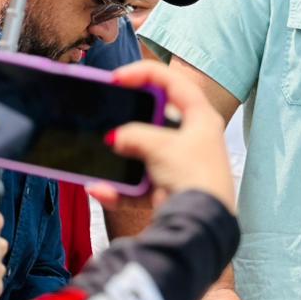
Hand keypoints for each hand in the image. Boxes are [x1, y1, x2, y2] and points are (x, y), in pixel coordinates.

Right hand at [86, 61, 235, 213]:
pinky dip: (119, 188)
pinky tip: (100, 189)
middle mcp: (194, 137)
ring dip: (121, 155)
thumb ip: (135, 135)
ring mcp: (180, 164)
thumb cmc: (193, 177)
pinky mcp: (168, 188)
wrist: (201, 225)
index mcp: (201, 117)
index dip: (144, 73)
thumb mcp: (161, 146)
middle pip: (156, 117)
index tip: (116, 79)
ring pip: (144, 151)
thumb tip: (115, 138)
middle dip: (129, 117)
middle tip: (106, 112)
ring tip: (99, 152)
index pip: (173, 82)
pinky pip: (138, 183)